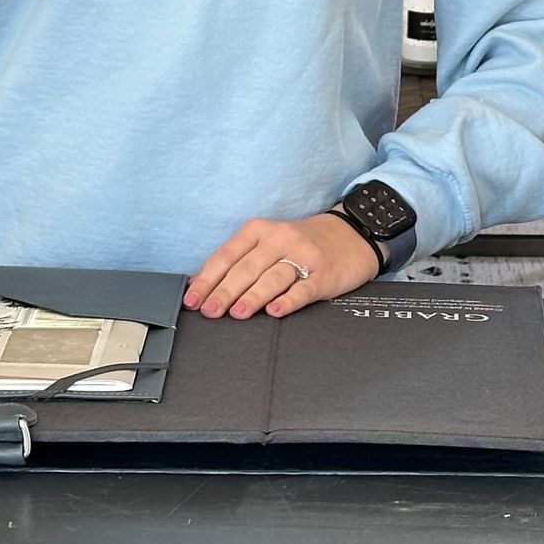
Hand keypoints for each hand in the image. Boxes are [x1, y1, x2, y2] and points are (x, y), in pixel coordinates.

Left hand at [183, 211, 379, 321]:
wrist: (350, 235)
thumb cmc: (300, 244)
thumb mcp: (268, 243)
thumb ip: (238, 261)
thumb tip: (202, 286)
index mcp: (259, 230)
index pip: (227, 255)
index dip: (208, 278)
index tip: (193, 299)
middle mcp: (280, 239)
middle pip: (247, 268)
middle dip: (224, 291)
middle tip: (209, 311)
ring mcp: (304, 255)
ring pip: (273, 277)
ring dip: (253, 296)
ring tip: (237, 313)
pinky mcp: (324, 274)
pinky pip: (303, 288)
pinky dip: (288, 300)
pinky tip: (275, 311)